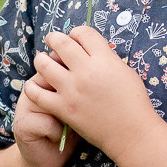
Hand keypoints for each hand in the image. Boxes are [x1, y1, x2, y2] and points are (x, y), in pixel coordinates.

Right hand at [11, 71, 79, 166]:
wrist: (47, 159)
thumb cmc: (68, 128)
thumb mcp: (75, 104)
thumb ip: (79, 86)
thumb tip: (96, 70)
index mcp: (46, 77)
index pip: (62, 64)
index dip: (77, 80)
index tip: (83, 99)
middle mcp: (33, 86)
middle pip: (57, 81)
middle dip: (72, 100)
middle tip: (75, 115)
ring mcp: (25, 104)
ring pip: (54, 102)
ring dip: (65, 118)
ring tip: (65, 127)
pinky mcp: (22, 124)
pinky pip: (49, 123)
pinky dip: (58, 134)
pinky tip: (56, 138)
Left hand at [29, 25, 161, 162]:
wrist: (131, 133)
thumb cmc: (134, 102)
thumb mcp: (125, 71)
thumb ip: (107, 58)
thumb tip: (90, 49)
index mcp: (104, 60)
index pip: (83, 33)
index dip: (78, 32)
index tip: (75, 38)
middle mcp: (86, 71)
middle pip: (61, 43)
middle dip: (54, 38)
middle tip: (52, 40)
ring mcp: (72, 90)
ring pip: (44, 64)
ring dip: (41, 59)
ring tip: (43, 61)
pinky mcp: (63, 108)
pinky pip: (37, 93)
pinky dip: (33, 86)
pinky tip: (35, 85)